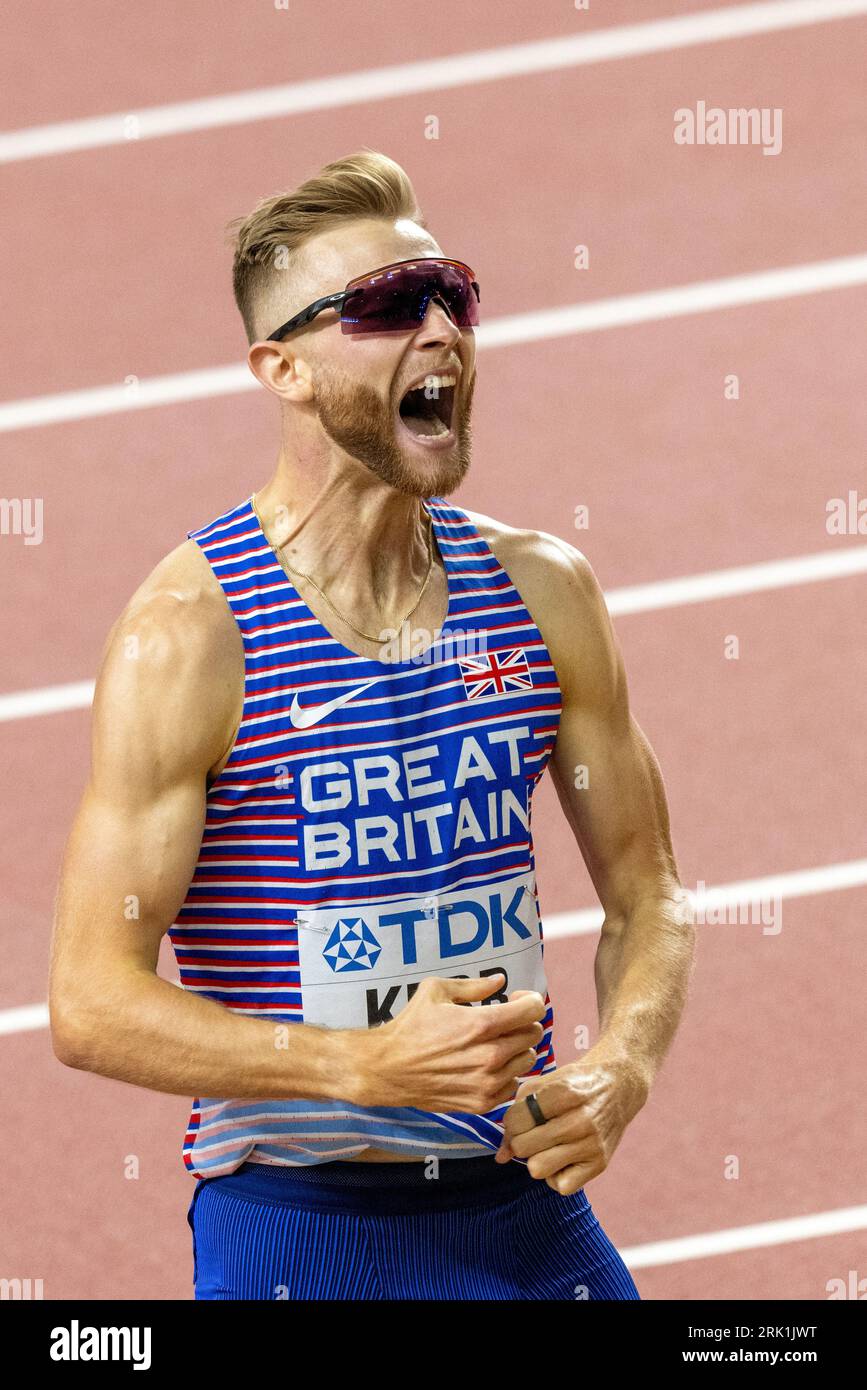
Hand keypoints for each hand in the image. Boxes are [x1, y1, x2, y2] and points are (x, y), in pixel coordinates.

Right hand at [359, 973, 545, 1113]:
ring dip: (517, 1049)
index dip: (529, 999)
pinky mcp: (482, 1103)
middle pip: (534, 1034)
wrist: (388, 1068)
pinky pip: (513, 1085)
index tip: (516, 999)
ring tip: (496, 1044)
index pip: (533, 1009)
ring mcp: (488, 1083)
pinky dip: (507, 1074)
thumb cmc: (410, 1026)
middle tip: (504, 1021)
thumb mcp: (436, 991)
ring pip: (528, 1060)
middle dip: (523, 1022)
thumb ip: (474, 985)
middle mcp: (491, 1055)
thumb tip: (501, 981)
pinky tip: (487, 1066)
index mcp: (482, 1024)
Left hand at [494, 1043, 650, 1193]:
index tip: (523, 1117)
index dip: (512, 1121)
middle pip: (523, 1147)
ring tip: (547, 1145)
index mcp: (564, 1092)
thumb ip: (517, 1111)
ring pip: (537, 1169)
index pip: (516, 1120)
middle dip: (521, 1140)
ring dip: (537, 1159)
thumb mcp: (545, 1083)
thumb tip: (501, 1156)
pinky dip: (556, 1175)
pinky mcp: (600, 1164)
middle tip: (534, 1131)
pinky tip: (562, 1157)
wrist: (619, 1087)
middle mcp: (580, 1120)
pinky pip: (560, 1187)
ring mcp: (591, 1144)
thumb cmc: (575, 1084)